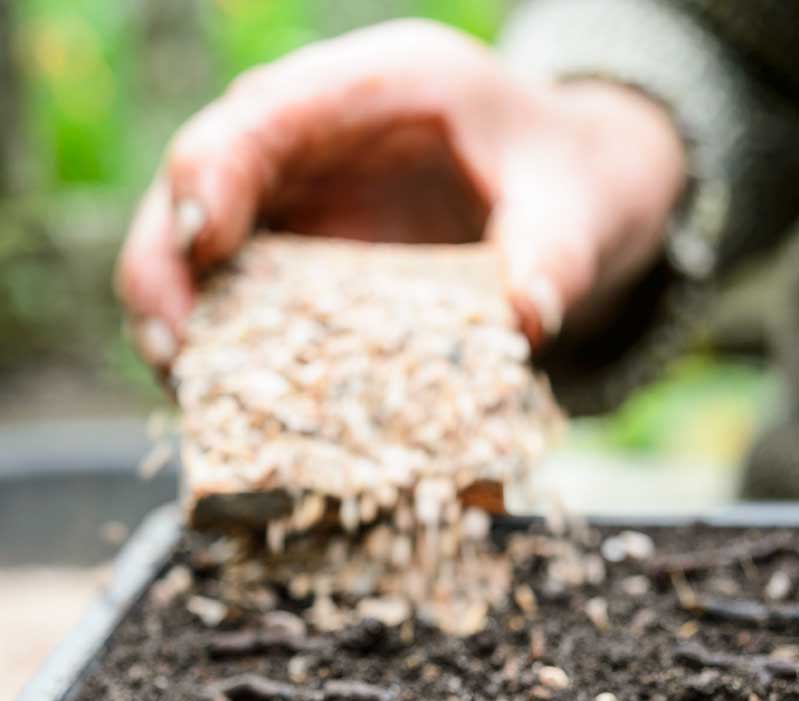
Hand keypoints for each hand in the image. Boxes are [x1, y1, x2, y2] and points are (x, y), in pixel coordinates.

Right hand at [117, 19, 685, 366]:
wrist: (567, 200)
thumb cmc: (565, 181)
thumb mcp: (578, 207)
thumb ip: (555, 256)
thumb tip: (528, 319)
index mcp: (376, 90)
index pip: (265, 113)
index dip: (215, 173)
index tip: (204, 244)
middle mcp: (313, 143)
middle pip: (198, 185)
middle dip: (167, 268)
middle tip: (172, 352)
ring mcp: (298, 207)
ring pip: (196, 252)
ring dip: (181, 323)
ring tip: (191, 393)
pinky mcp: (299, 267)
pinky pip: (238, 305)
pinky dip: (226, 355)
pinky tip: (234, 409)